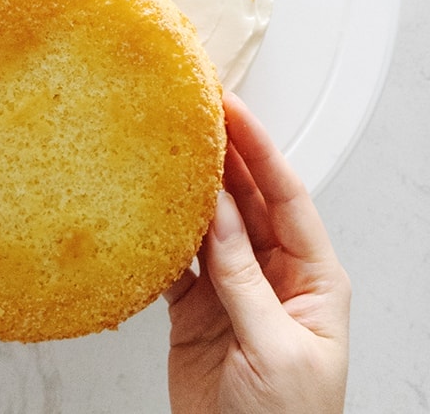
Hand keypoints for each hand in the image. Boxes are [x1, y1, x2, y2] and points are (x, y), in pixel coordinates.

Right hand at [164, 93, 349, 412]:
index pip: (286, 198)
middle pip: (245, 201)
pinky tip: (140, 214)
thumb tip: (215, 215)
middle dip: (221, 156)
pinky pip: (173, 264)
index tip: (233, 110)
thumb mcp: (274, 345)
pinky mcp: (196, 313)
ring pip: (206, 227)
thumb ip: (241, 278)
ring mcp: (233, 293)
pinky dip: (155, 240)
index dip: (260, 150)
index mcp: (314, 279)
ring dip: (186, 192)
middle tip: (191, 113)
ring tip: (161, 150)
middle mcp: (274, 277)